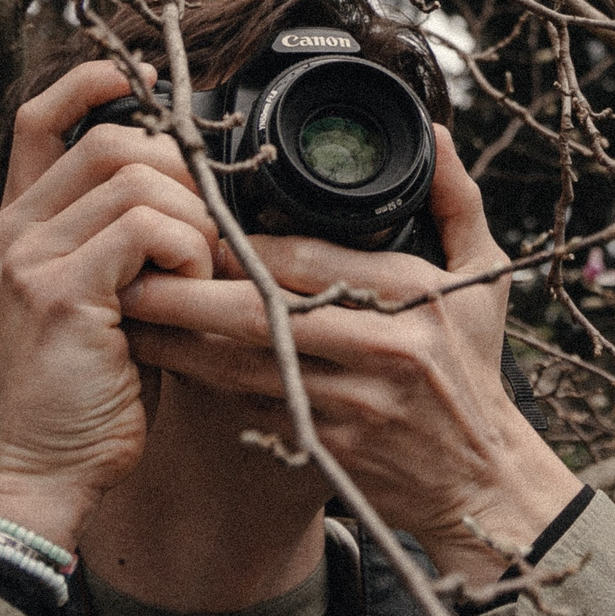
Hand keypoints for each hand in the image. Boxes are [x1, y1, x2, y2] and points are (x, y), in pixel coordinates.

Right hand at [0, 59, 218, 550]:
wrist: (50, 470)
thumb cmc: (92, 388)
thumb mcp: (102, 295)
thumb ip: (120, 234)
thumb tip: (189, 175)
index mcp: (15, 225)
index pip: (37, 117)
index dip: (92, 83)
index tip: (146, 81)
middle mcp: (9, 232)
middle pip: (109, 141)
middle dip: (178, 172)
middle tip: (202, 227)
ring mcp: (27, 260)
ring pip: (134, 179)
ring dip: (190, 218)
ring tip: (196, 269)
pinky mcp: (59, 292)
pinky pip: (143, 228)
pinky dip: (184, 248)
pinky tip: (186, 285)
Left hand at [120, 126, 580, 583]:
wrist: (481, 482)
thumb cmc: (474, 369)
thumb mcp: (483, 277)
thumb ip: (457, 199)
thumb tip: (438, 133)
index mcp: (413, 296)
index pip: (307, 260)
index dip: (242, 246)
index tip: (191, 228)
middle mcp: (382, 349)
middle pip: (260, 316)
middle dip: (187, 296)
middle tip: (130, 274)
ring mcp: (352, 407)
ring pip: (243, 369)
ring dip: (181, 346)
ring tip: (130, 320)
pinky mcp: (328, 452)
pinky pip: (253, 412)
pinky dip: (211, 391)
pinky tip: (173, 372)